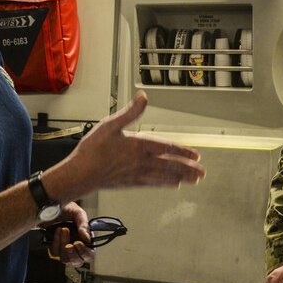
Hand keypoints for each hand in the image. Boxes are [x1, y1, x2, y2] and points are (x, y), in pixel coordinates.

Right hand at [47, 92, 205, 200]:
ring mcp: (137, 174)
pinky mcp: (131, 183)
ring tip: (194, 180)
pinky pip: (153, 184)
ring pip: (164, 177)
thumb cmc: (92, 150)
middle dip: (188, 169)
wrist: (79, 174)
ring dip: (181, 178)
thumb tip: (143, 97)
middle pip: (170, 166)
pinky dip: (165, 184)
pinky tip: (172, 185)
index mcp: (138, 146)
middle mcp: (141, 162)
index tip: (196, 156)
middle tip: (202, 173)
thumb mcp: (109, 125)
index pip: (166, 148)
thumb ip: (130, 112)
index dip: (182, 152)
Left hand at [47, 202, 94, 266]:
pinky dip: (56, 242)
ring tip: (63, 230)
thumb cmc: (67, 209)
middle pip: (77, 262)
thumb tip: (87, 239)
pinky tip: (57, 231)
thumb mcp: (78, 213)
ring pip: (65, 259)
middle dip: (73, 254)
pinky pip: (55, 253)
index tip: (78, 243)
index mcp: (86, 241)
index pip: (89, 255)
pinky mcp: (54, 248)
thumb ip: (84, 225)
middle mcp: (76, 247)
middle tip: (69, 244)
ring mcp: (65, 249)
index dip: (85, 253)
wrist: (50, 205)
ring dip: (63, 245)